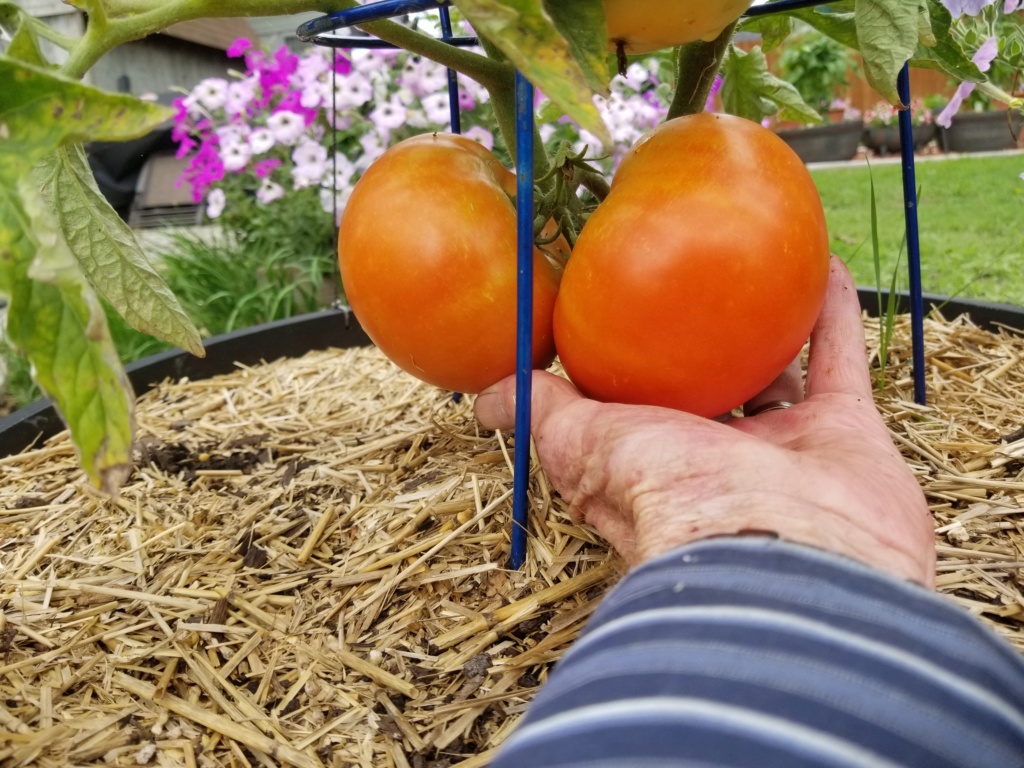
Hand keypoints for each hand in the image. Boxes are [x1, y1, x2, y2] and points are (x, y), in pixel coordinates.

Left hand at [475, 257, 934, 585]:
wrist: (783, 557)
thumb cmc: (673, 503)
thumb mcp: (588, 448)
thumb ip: (545, 416)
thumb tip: (481, 397)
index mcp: (658, 463)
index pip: (637, 407)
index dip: (628, 366)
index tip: (618, 313)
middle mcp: (722, 459)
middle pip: (710, 390)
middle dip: (701, 348)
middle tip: (691, 283)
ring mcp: (787, 447)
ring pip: (778, 370)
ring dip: (769, 322)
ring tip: (758, 268)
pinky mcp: (846, 434)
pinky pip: (840, 358)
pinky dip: (834, 311)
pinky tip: (823, 264)